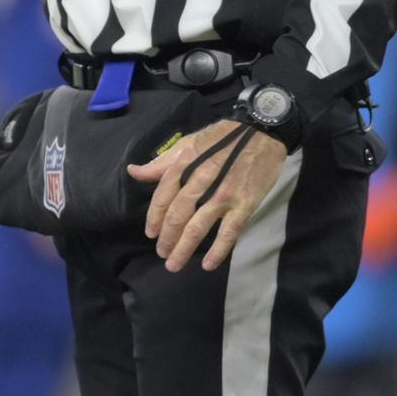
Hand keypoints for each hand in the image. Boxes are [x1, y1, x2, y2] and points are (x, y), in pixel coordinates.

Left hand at [127, 119, 289, 272]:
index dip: (154, 219)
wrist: (263, 130)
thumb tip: (133, 172)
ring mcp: (223, 195)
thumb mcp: (187, 144)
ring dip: (183, 249)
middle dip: (166, 238)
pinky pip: (229, 232)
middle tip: (162, 253)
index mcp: (183, 168)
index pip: (161, 199)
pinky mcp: (244, 203)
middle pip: (176, 217)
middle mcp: (200, 183)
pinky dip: (218, 251)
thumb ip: (160, 163)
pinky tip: (208, 264)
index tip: (151, 233)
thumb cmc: (222, 137)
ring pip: (197, 228)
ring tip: (174, 264)